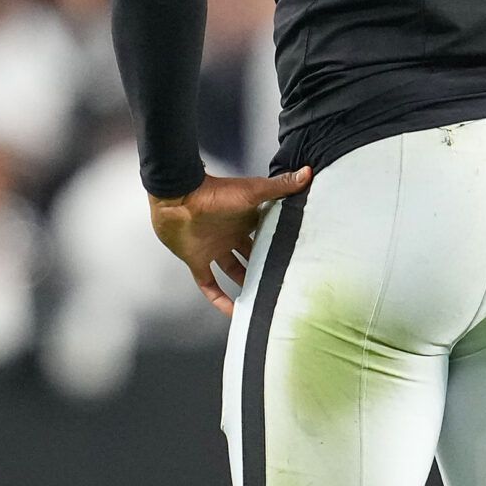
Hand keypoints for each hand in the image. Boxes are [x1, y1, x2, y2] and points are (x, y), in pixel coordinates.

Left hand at [149, 167, 313, 315]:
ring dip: (245, 284)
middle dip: (265, 267)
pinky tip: (233, 313)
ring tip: (262, 301)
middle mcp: (231, 234)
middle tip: (282, 283)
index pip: (267, 234)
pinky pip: (209, 285)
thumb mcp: (253, 191)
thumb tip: (307, 173)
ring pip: (233, 271)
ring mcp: (214, 248)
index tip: (297, 258)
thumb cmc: (215, 193)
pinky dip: (219, 299)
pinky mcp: (197, 260)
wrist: (178, 199)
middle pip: (251, 255)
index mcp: (245, 218)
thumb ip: (280, 186)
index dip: (280, 245)